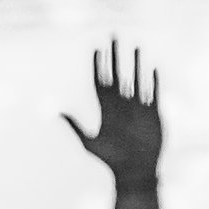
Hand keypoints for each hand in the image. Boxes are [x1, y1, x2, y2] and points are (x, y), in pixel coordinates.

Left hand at [62, 39, 162, 182]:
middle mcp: (120, 105)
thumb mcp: (89, 142)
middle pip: (116, 74)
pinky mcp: (152, 112)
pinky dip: (153, 80)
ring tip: (134, 45)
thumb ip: (74, 126)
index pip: (99, 81)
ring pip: (135, 78)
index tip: (95, 48)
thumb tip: (56, 112)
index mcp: (105, 110)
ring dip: (135, 62)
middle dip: (114, 56)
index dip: (97, 65)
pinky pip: (153, 91)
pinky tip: (152, 67)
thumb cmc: (110, 160)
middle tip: (112, 36)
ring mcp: (137, 107)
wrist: (134, 172)